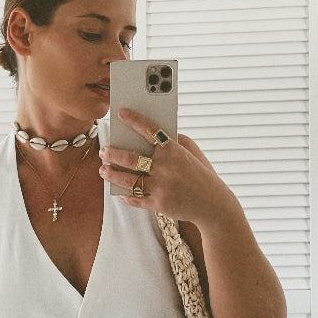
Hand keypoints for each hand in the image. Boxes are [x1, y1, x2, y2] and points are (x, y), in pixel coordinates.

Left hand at [99, 106, 233, 225]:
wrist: (213, 204)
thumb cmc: (200, 173)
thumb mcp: (190, 152)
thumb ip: (170, 142)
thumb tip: (143, 137)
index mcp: (174, 151)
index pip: (150, 130)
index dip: (134, 120)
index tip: (121, 113)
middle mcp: (166, 168)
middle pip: (130, 158)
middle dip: (112, 153)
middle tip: (104, 150)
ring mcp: (161, 187)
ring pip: (127, 180)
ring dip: (111, 174)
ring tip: (103, 169)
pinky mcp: (158, 204)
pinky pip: (135, 198)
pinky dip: (124, 194)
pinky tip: (118, 189)